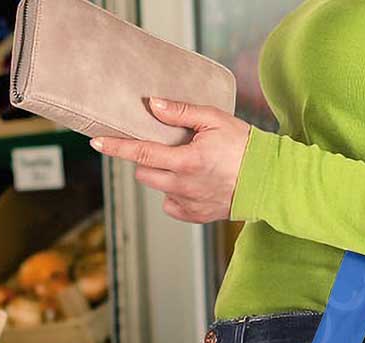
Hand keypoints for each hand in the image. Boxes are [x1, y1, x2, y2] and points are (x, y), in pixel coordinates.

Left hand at [89, 97, 250, 222]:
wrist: (268, 181)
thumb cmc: (244, 146)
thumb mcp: (214, 119)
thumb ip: (180, 112)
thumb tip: (152, 105)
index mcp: (186, 161)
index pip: (141, 153)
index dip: (116, 147)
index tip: (96, 143)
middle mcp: (183, 186)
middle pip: (144, 173)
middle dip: (145, 159)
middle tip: (164, 147)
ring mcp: (188, 204)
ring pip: (158, 188)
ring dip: (162, 175)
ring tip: (185, 164)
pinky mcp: (195, 216)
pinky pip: (171, 205)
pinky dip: (175, 193)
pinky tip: (192, 183)